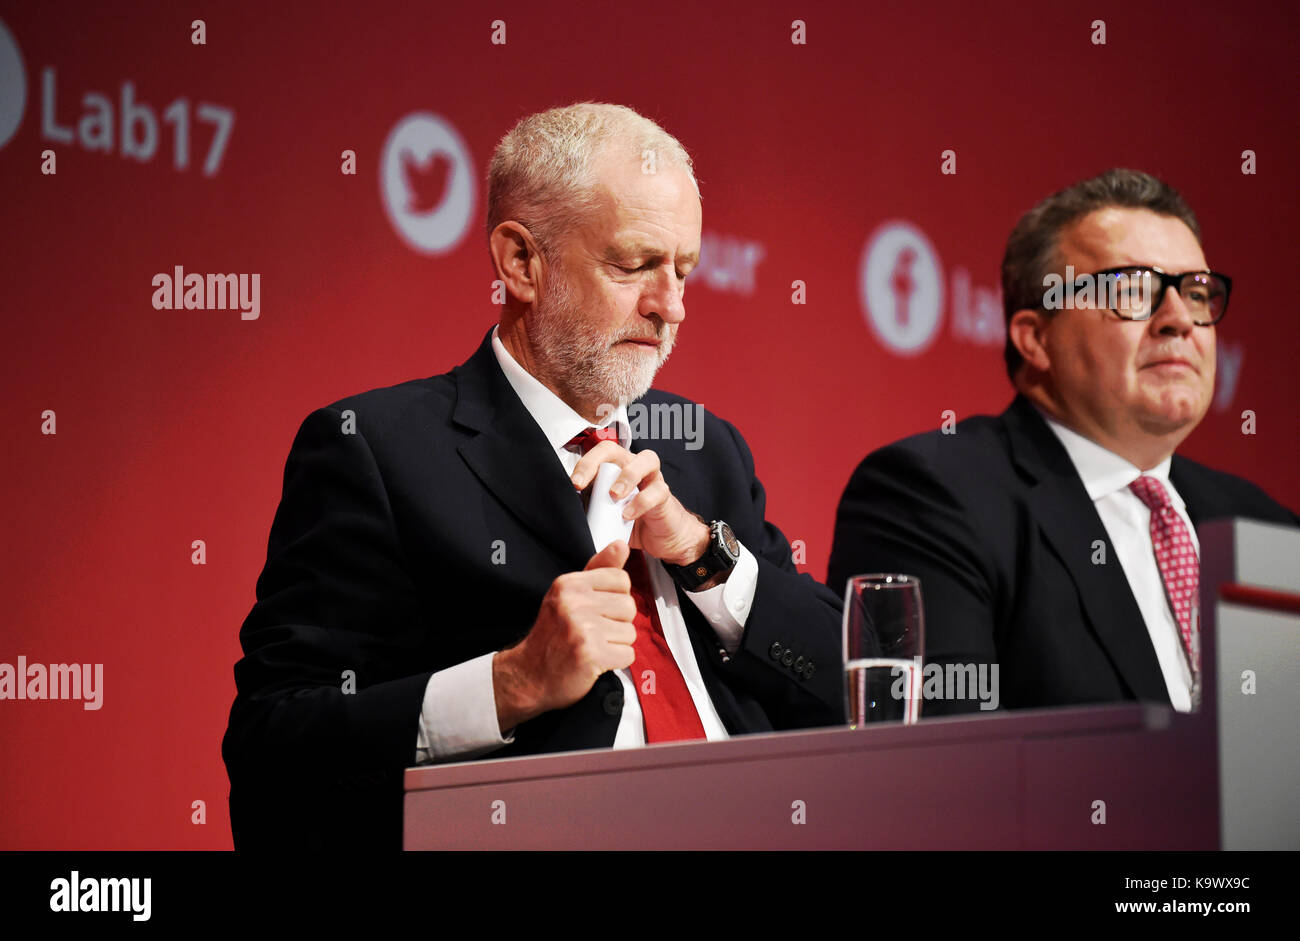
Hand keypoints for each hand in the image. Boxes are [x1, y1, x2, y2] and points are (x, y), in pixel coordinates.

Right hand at [492, 540, 636, 730]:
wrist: (529, 675)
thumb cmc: (552, 635)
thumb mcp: (570, 594)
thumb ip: (599, 569)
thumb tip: (621, 544)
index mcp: (569, 584)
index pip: (621, 579)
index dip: (615, 598)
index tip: (597, 610)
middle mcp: (574, 602)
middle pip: (629, 606)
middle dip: (617, 623)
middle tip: (593, 632)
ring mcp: (582, 628)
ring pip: (630, 632)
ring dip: (616, 644)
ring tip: (593, 646)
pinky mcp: (590, 654)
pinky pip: (627, 654)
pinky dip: (616, 661)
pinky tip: (596, 661)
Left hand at [569, 440, 709, 566]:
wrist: (661, 537)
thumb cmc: (631, 521)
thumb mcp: (604, 515)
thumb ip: (590, 508)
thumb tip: (567, 511)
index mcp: (614, 469)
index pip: (597, 454)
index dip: (584, 464)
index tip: (573, 484)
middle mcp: (632, 467)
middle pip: (614, 449)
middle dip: (595, 462)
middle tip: (582, 484)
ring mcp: (652, 479)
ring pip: (646, 460)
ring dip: (626, 476)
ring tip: (613, 496)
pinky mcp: (664, 496)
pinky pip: (657, 491)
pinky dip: (641, 501)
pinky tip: (628, 515)